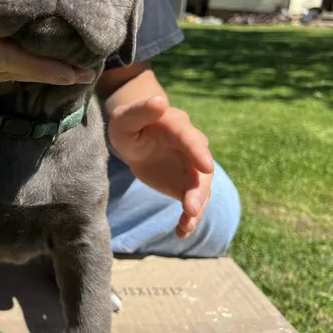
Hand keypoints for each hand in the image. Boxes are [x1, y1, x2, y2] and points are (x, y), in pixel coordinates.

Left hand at [108, 96, 214, 238]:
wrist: (133, 140)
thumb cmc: (128, 125)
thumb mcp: (126, 119)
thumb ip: (141, 111)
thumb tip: (160, 100)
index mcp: (176, 125)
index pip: (189, 138)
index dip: (197, 152)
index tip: (206, 167)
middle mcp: (191, 146)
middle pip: (200, 167)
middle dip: (199, 188)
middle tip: (192, 207)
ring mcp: (192, 166)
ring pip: (200, 188)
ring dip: (196, 207)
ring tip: (187, 225)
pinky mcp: (187, 184)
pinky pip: (192, 202)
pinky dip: (190, 218)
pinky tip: (182, 232)